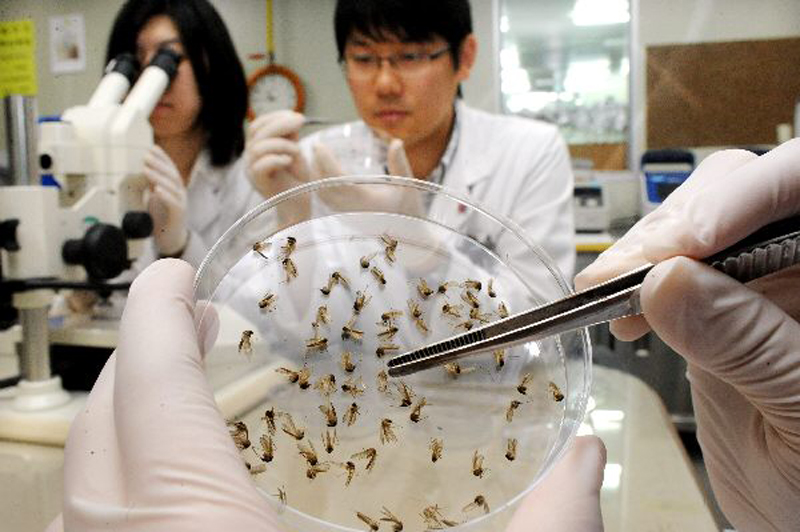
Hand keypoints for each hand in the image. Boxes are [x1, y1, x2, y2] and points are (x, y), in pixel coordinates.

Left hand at [47, 259, 604, 531]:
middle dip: (139, 360)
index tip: (174, 272)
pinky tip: (175, 491)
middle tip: (194, 326)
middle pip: (100, 427)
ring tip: (180, 393)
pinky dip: (121, 492)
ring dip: (124, 425)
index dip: (154, 313)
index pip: (147, 386)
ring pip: (81, 490)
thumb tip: (586, 469)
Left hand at [144, 145, 187, 255]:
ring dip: (158, 177)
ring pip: (172, 187)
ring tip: (146, 170)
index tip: (152, 148)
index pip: (171, 168)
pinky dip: (165, 196)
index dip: (163, 157)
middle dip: (159, 164)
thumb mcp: (155, 198)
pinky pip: (174, 203)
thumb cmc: (162, 218)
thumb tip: (142, 171)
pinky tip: (156, 190)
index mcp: (175, 187)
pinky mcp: (179, 215)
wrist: (171, 239)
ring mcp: (182, 204)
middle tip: (146, 156)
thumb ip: (152, 185)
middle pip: (172, 175)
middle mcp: (181, 193)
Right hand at [245, 110, 311, 199]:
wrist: (298, 205)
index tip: (295, 115)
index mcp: (256, 148)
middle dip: (280, 124)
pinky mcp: (259, 183)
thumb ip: (289, 136)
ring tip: (297, 151)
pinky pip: (261, 165)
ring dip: (282, 144)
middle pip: (256, 132)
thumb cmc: (296, 180)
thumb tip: (291, 116)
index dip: (274, 116)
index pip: (257, 125)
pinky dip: (278, 159)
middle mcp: (250, 158)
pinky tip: (289, 161)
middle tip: (300, 122)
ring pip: (258, 148)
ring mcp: (252, 171)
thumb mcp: (294, 151)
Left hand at [312, 137, 419, 213]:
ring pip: (323, 196)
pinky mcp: (347, 220)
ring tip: (317, 158)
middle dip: (316, 165)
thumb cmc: (410, 211)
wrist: (409, 238)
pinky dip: (321, 186)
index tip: (319, 145)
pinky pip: (327, 202)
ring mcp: (348, 216)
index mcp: (366, 200)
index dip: (325, 161)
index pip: (337, 178)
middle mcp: (352, 210)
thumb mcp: (408, 186)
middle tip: (316, 147)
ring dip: (316, 176)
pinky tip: (323, 175)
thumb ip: (400, 163)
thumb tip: (396, 141)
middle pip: (324, 186)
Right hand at [575, 139, 799, 530]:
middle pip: (736, 192)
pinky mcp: (715, 306)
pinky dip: (631, 280)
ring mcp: (755, 281)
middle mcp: (795, 262)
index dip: (744, 195)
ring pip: (693, 224)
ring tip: (606, 291)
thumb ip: (748, 345)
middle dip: (675, 225)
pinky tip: (617, 308)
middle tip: (625, 274)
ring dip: (642, 251)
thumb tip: (668, 281)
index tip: (688, 239)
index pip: (798, 185)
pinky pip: (666, 270)